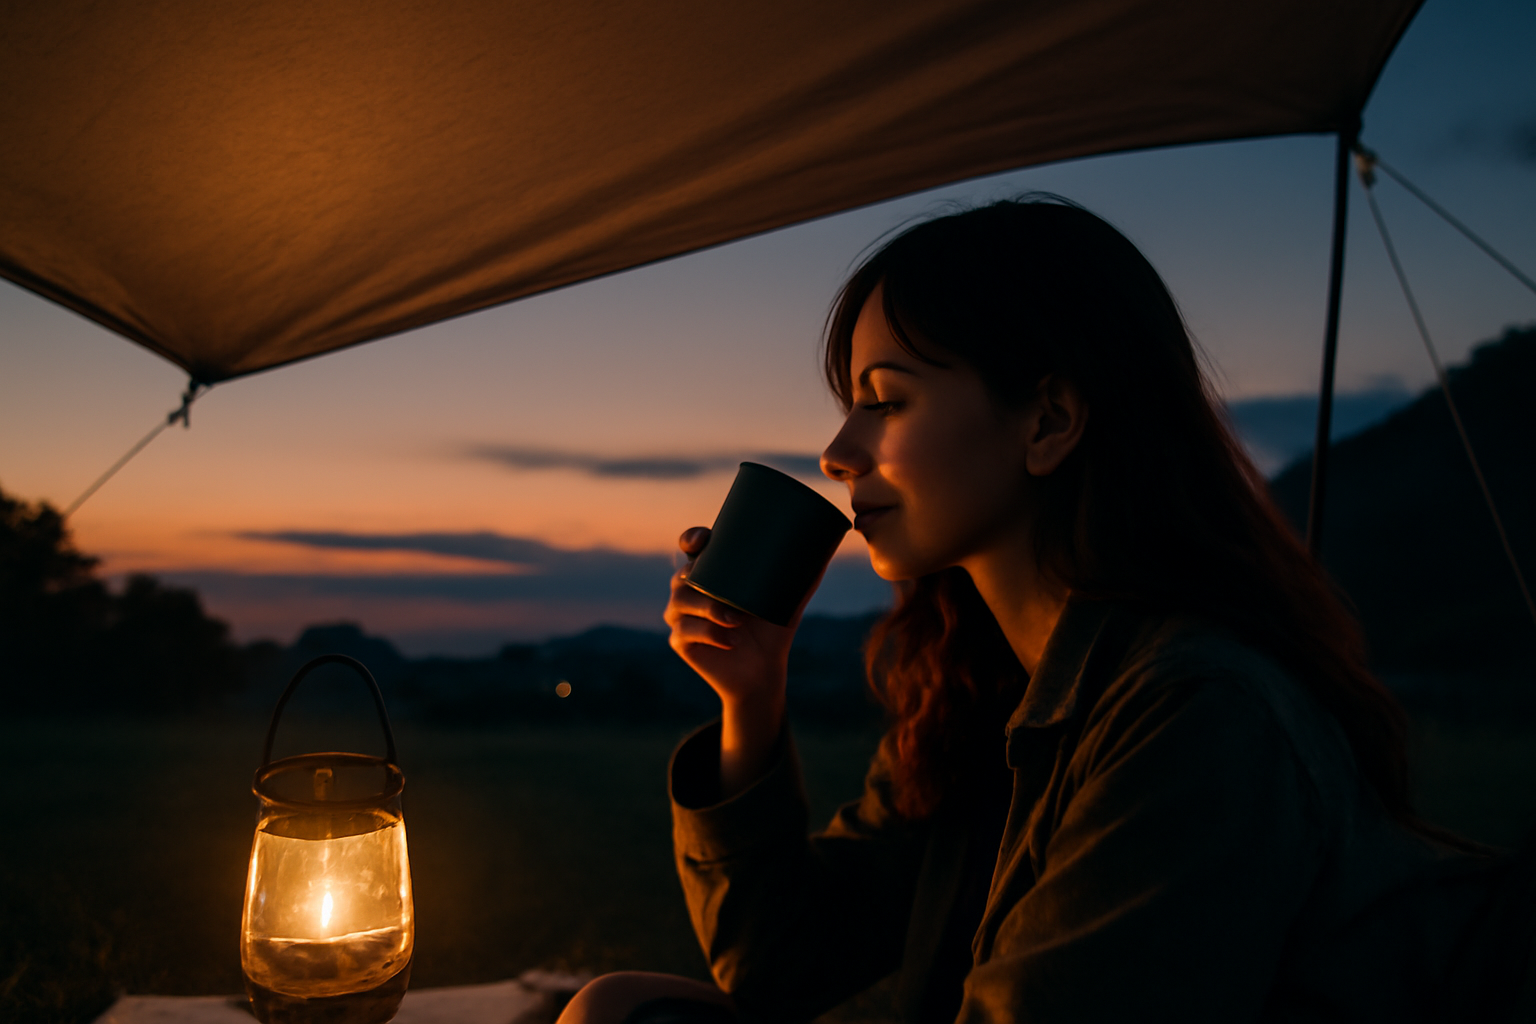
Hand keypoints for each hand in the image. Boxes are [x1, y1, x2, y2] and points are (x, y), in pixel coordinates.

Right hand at [664, 526, 801, 796]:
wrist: (763, 673)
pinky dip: (708, 634)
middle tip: (725, 591)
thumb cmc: (773, 632)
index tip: (702, 541)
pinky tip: (730, 640)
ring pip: (680, 603)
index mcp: (712, 575)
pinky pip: (684, 632)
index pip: (691, 549)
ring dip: (707, 609)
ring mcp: (682, 618)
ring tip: (736, 619)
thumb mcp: (789, 600)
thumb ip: (805, 575)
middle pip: (682, 576)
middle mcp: (691, 593)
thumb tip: (831, 544)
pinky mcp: (681, 643)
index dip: (691, 539)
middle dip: (699, 580)